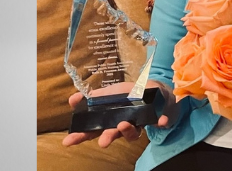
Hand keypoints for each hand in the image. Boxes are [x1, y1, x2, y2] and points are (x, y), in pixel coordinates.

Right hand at [62, 80, 177, 147]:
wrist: (157, 90)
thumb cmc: (132, 93)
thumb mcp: (113, 91)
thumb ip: (95, 97)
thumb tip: (73, 99)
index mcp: (109, 118)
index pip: (92, 129)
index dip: (81, 134)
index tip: (69, 139)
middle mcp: (122, 124)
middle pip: (111, 134)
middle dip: (105, 138)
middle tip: (102, 143)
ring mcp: (140, 123)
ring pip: (132, 133)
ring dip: (128, 131)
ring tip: (123, 125)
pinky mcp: (157, 120)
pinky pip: (160, 122)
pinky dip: (161, 121)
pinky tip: (162, 121)